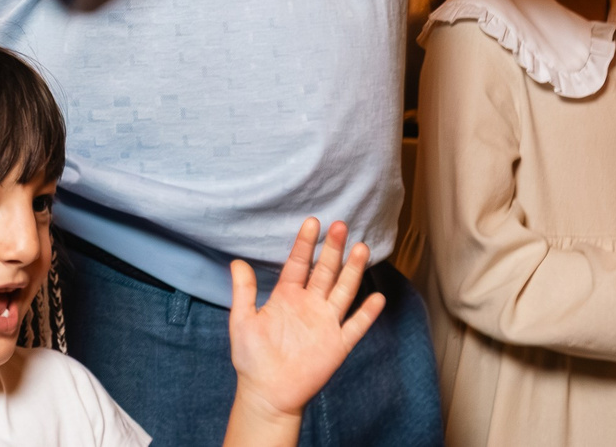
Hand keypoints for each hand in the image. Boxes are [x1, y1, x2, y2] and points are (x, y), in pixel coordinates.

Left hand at [226, 220, 386, 431]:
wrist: (267, 393)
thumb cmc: (251, 358)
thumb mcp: (242, 320)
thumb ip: (244, 291)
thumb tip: (237, 262)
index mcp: (287, 296)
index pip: (299, 263)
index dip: (306, 243)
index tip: (313, 222)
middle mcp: (309, 305)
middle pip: (325, 271)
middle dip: (333, 249)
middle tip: (341, 226)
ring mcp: (325, 323)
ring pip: (343, 292)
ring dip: (353, 271)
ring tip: (361, 248)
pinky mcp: (337, 345)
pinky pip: (355, 326)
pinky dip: (367, 314)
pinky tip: (378, 298)